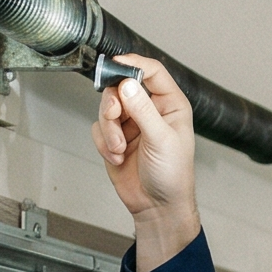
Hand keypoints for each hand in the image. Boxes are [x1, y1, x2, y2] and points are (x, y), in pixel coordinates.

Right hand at [92, 56, 200, 269]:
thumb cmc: (172, 176)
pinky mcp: (115, 138)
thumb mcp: (161, 140)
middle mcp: (150, 110)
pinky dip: (104, 144)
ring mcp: (131, 124)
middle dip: (114, 105)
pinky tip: (118, 158)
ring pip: (107, 108)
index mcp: (170, 104)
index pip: (152, 71)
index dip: (133, 64)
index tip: (115, 64)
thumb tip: (127, 84)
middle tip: (115, 117)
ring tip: (120, 149)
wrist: (157, 207)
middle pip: (121, 87)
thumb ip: (143, 110)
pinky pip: (99, 129)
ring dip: (109, 130)